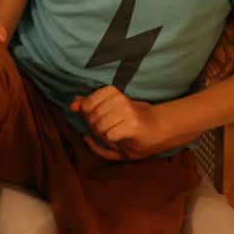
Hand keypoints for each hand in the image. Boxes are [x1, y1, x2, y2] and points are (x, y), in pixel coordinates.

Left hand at [70, 86, 185, 160]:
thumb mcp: (110, 112)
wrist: (160, 129)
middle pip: (92, 118)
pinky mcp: (133, 125)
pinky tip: (122, 138)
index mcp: (113, 93)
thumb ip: (90, 106)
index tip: (99, 116)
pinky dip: (113, 140)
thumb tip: (73, 104)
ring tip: (117, 133)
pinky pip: (110, 135)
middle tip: (112, 128)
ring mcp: (127, 112)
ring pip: (100, 127)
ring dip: (106, 135)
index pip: (88, 103)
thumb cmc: (132, 122)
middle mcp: (120, 99)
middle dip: (98, 127)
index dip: (90, 113)